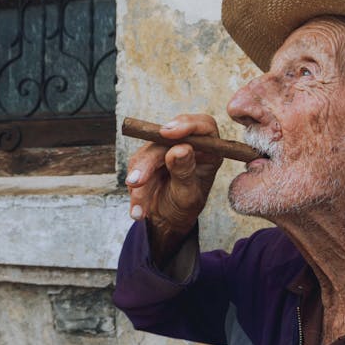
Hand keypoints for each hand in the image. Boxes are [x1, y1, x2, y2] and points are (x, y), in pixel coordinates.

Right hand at [125, 114, 222, 261]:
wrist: (167, 220)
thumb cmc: (185, 208)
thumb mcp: (188, 196)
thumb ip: (185, 172)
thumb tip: (180, 149)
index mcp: (209, 151)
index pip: (203, 126)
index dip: (187, 124)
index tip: (167, 132)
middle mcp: (189, 145)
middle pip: (166, 140)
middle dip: (149, 162)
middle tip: (137, 182)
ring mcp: (167, 149)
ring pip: (147, 153)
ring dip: (139, 180)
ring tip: (139, 208)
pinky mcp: (149, 156)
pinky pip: (136, 165)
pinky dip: (135, 187)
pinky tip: (137, 207)